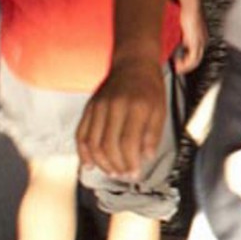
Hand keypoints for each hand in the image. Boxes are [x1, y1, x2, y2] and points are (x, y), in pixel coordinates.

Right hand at [77, 60, 166, 179]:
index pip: (127, 142)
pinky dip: (83, 152)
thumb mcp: (160, 109)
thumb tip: (146, 158)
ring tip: (111, 171)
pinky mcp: (89, 107)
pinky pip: (81, 134)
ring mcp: (98, 106)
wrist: (133, 64)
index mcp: (136, 106)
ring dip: (100, 162)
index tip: (135, 174)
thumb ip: (153, 134)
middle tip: (124, 175)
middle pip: (107, 145)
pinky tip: (90, 164)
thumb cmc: (150, 90)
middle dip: (115, 165)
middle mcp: (114, 106)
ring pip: (92, 142)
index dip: (129, 162)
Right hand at [175, 0, 207, 72]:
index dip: (187, 59)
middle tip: (177, 69)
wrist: (191, 4)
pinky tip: (178, 67)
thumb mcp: (181, 25)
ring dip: (186, 67)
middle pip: (197, 58)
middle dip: (186, 65)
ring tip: (177, 69)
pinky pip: (193, 59)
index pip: (196, 52)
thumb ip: (179, 34)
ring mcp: (202, 42)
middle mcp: (204, 40)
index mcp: (201, 36)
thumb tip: (171, 40)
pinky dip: (186, 65)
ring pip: (196, 60)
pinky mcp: (197, 43)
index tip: (178, 62)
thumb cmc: (185, 11)